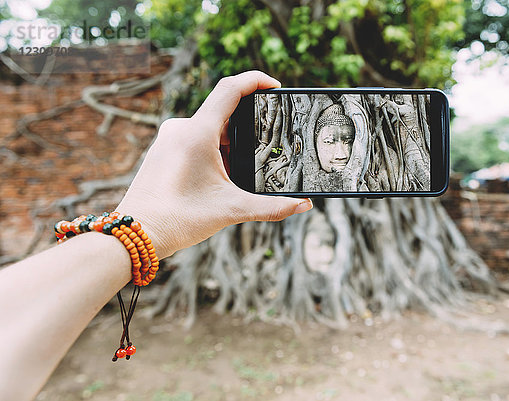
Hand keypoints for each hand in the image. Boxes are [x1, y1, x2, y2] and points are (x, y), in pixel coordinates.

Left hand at [116, 71, 311, 258]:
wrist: (136, 234)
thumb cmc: (178, 220)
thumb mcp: (231, 210)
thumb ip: (272, 207)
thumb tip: (303, 206)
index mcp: (197, 133)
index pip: (231, 88)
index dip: (256, 80)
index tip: (275, 86)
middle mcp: (180, 128)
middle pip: (223, 112)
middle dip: (247, 127)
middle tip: (265, 146)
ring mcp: (168, 138)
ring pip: (209, 128)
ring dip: (229, 143)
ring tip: (240, 171)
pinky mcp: (163, 149)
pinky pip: (194, 138)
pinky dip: (213, 150)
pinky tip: (219, 177)